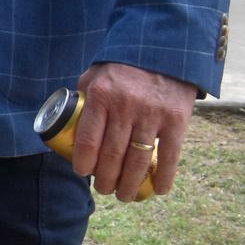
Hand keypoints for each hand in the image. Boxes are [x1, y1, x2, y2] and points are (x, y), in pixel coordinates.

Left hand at [69, 60, 196, 202]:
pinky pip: (170, 156)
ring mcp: (152, 115)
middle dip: (106, 179)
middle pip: (112, 155)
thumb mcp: (95, 75)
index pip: (87, 140)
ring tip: (123, 195)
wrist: (163, 49)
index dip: (83, 163)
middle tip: (104, 189)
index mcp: (100, 96)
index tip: (83, 173)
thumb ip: (83, 98)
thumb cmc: (122, 66)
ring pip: (138, 160)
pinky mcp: (177, 120)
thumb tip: (67, 124)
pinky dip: (164, 176)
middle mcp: (125, 107)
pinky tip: (158, 189)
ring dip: (130, 184)